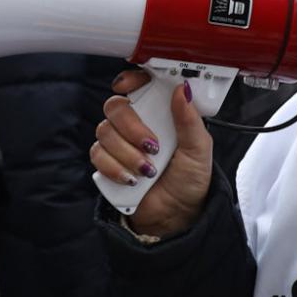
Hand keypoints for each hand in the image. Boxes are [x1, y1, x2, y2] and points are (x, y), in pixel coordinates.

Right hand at [92, 68, 214, 238]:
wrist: (176, 216)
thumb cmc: (190, 180)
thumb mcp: (199, 149)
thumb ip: (190, 120)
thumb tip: (182, 89)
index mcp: (159, 113)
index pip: (137, 86)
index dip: (129, 80)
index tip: (128, 86)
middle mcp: (136, 124)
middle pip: (115, 107)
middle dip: (132, 127)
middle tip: (152, 145)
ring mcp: (119, 143)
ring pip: (104, 132)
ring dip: (128, 154)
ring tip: (148, 171)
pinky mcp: (107, 163)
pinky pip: (97, 155)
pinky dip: (115, 168)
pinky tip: (132, 179)